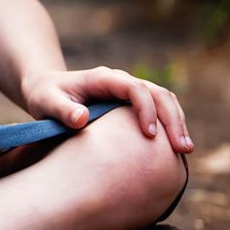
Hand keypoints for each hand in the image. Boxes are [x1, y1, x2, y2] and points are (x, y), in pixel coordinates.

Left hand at [22, 66, 192, 152]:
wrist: (46, 89)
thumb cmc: (45, 96)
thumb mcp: (46, 102)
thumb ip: (61, 110)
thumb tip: (82, 119)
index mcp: (103, 79)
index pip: (134, 88)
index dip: (145, 109)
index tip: (149, 135)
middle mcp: (121, 82)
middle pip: (158, 93)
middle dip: (172, 119)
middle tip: (181, 149)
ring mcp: (130, 90)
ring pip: (164, 99)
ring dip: (178, 122)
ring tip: (185, 151)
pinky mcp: (133, 103)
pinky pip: (159, 109)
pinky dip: (171, 125)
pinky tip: (174, 149)